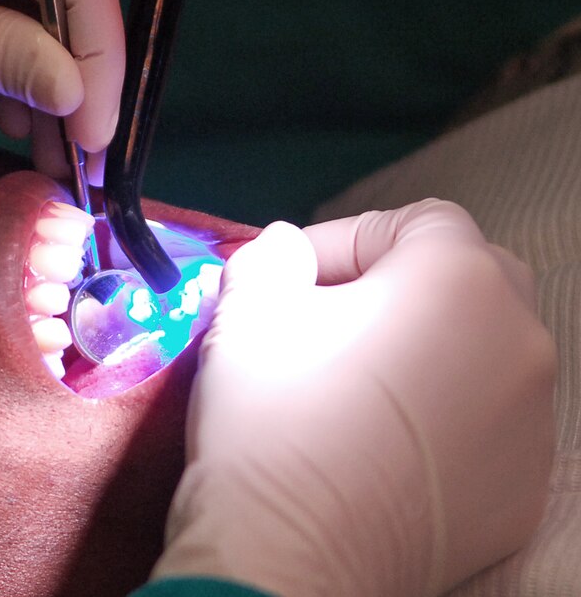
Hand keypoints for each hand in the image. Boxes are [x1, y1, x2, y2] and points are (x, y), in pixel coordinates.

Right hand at [153, 199, 555, 595]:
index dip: (346, 239)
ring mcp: (533, 423)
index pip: (417, 220)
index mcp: (459, 279)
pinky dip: (442, 421)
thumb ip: (270, 256)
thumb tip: (287, 250)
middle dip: (397, 288)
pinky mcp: (525, 490)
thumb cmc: (271, 420)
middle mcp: (520, 342)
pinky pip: (485, 427)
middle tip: (326, 322)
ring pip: (481, 354)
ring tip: (351, 389)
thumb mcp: (245, 311)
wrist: (289, 559)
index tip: (292, 279)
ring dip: (424, 353)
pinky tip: (380, 449)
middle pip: (466, 280)